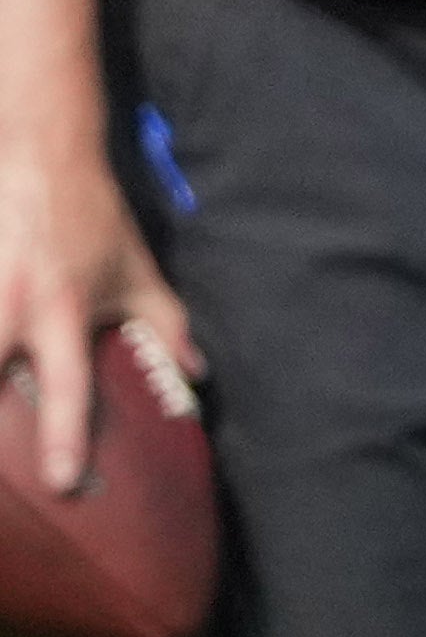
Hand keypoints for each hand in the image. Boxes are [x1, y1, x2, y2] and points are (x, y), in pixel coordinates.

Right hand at [2, 111, 189, 497]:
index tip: (62, 483)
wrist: (37, 153)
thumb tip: (196, 375)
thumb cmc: (89, 218)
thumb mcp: (138, 273)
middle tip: (3, 475)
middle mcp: (8, 306)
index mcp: (62, 312)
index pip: (69, 388)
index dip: (66, 439)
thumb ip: (167, 328)